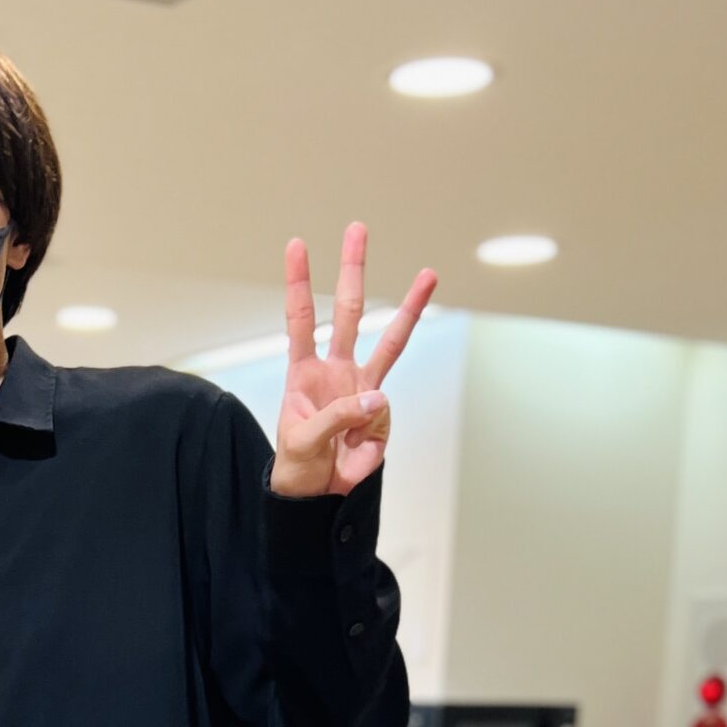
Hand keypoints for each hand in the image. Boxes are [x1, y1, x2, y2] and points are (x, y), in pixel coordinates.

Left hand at [269, 224, 436, 498]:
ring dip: (410, 307)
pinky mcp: (381, 413)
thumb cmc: (298, 466)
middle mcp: (336, 370)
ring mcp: (362, 388)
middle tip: (357, 229)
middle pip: (349, 311)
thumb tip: (378, 395)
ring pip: (391, 342)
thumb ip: (337, 416)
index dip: (299, 284)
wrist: (317, 497)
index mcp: (304, 372)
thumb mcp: (304, 441)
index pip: (301, 320)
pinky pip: (383, 412)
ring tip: (429, 274)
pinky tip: (354, 450)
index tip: (297, 245)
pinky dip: (370, 433)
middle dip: (353, 270)